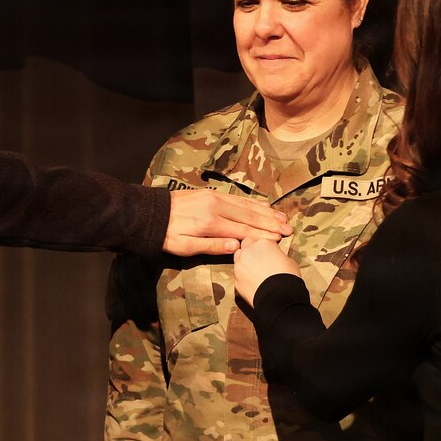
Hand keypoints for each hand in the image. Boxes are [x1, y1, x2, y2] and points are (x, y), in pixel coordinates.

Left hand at [165, 190, 289, 256]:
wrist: (152, 213)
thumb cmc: (167, 235)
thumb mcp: (185, 247)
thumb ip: (212, 246)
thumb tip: (237, 245)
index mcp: (211, 222)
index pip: (244, 229)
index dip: (263, 234)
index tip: (280, 238)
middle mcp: (216, 206)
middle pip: (250, 215)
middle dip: (271, 222)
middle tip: (288, 228)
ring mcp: (215, 197)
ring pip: (246, 205)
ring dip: (266, 211)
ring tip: (282, 217)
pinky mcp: (213, 193)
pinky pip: (238, 198)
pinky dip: (253, 202)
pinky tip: (264, 205)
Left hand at [233, 238, 301, 306]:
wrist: (279, 298)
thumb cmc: (288, 278)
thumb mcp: (289, 260)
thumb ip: (277, 255)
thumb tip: (276, 258)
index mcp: (263, 243)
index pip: (261, 239)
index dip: (266, 246)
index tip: (270, 252)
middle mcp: (248, 251)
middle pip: (246, 244)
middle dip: (252, 249)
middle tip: (261, 259)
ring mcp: (240, 265)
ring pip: (238, 258)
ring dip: (245, 261)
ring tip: (256, 271)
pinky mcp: (236, 279)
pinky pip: (238, 274)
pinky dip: (244, 276)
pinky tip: (252, 282)